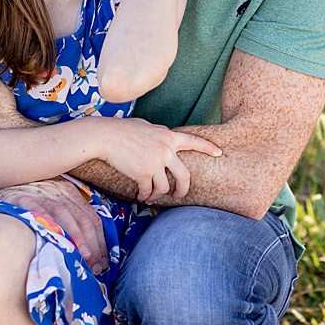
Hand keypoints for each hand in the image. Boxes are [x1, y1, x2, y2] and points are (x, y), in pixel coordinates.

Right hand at [0, 178, 109, 273]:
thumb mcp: (49, 202)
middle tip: (97, 267)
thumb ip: (67, 217)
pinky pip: (39, 213)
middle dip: (94, 245)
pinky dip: (50, 227)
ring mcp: (40, 193)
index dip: (101, 242)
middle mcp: (58, 191)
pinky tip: (58, 242)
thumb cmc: (23, 198)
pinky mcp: (21, 198)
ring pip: (66, 216)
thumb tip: (86, 249)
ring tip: (84, 258)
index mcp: (68, 191)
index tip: (104, 261)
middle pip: (83, 219)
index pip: (92, 218)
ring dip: (77, 239)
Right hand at [82, 116, 221, 202]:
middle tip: (180, 196)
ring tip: (151, 197)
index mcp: (168, 136)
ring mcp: (155, 162)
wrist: (105, 136)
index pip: (194, 141)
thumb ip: (160, 136)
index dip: (208, 148)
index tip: (219, 153)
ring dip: (158, 195)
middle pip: (184, 176)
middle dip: (183, 189)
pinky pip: (149, 190)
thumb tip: (167, 142)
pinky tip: (141, 196)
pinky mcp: (143, 173)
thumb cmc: (122, 130)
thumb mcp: (147, 127)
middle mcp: (165, 149)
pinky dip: (145, 196)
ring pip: (165, 187)